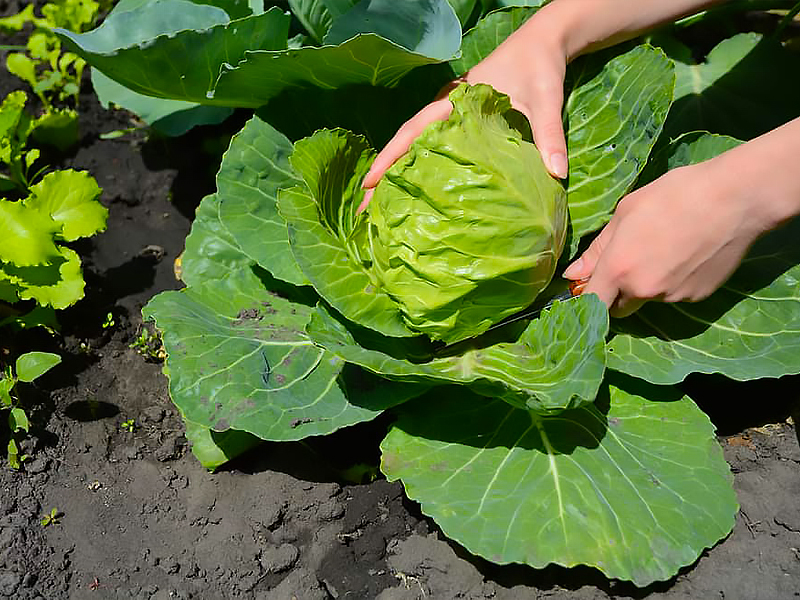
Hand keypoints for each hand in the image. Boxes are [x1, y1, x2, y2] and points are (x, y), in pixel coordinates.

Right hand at [358, 17, 570, 212]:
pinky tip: (414, 185)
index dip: (389, 157)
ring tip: (381, 202)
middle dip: (383, 172)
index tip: (368, 183)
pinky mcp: (461, 119)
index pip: (413, 131)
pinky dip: (416, 162)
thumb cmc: (540, 66)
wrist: (544, 41)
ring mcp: (451, 112)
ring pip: (415, 142)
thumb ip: (549, 137)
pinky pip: (432, 142)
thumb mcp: (545, 100)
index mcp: (456, 100)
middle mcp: (447, 106)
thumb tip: (557, 175)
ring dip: (396, 169)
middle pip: (406, 140)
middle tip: (365, 208)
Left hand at [562, 158, 765, 317]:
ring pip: (648, 299)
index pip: (592, 303)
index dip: (586, 300)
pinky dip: (674, 282)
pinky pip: (674, 294)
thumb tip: (573, 274)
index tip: (587, 290)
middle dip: (616, 294)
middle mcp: (642, 290)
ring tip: (665, 249)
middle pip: (618, 308)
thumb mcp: (626, 213)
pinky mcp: (697, 297)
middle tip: (627, 265)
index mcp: (619, 268)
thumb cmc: (674, 195)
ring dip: (648, 285)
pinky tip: (686, 255)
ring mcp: (672, 297)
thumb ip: (598, 249)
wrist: (734, 199)